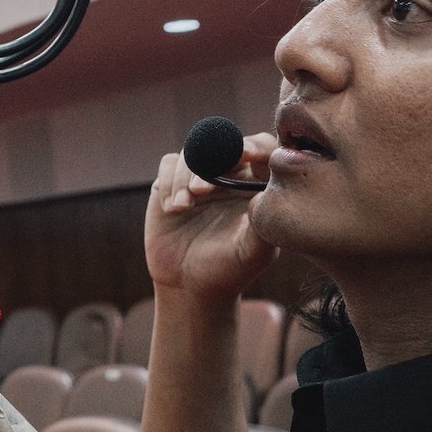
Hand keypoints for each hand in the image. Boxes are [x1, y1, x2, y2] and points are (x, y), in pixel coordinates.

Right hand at [144, 132, 278, 304]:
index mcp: (257, 186)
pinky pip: (169, 164)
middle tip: (201, 191)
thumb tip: (262, 195)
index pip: (263, 150)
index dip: (255, 145)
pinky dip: (168, 182)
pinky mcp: (171, 183)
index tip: (245, 154)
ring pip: (193, 153)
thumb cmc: (229, 270)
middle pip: (223, 145)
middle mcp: (230, 176)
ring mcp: (199, 177)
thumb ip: (262, 226)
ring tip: (183, 206)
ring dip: (184, 177)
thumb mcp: (253, 252)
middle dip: (211, 162)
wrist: (189, 285)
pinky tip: (172, 208)